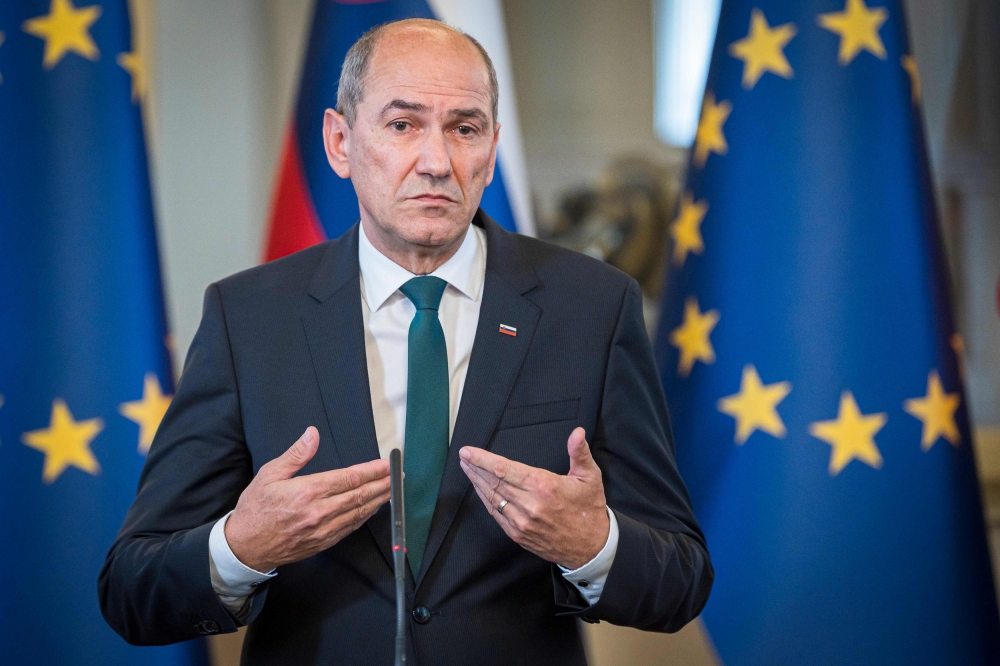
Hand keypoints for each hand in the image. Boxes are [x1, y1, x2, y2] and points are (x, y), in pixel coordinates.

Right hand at [225, 426, 390, 571]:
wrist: (244, 547)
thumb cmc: (255, 508)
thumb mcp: (269, 474)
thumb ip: (296, 454)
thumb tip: (312, 434)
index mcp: (307, 492)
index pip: (349, 478)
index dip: (372, 471)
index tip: (387, 464)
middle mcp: (319, 512)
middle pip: (360, 496)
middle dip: (383, 484)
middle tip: (399, 475)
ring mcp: (323, 530)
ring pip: (359, 513)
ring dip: (379, 500)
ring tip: (393, 489)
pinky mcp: (322, 542)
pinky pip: (350, 528)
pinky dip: (365, 516)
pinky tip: (373, 508)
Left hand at [459, 427, 609, 569]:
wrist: (591, 548)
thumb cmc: (589, 509)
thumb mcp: (590, 477)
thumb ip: (579, 453)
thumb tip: (577, 432)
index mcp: (544, 487)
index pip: (504, 469)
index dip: (483, 460)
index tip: (468, 452)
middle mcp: (529, 505)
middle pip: (493, 482)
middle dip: (475, 468)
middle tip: (463, 457)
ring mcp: (521, 522)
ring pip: (492, 498)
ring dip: (477, 483)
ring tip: (467, 469)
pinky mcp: (518, 535)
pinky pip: (496, 514)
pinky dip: (485, 500)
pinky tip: (480, 490)